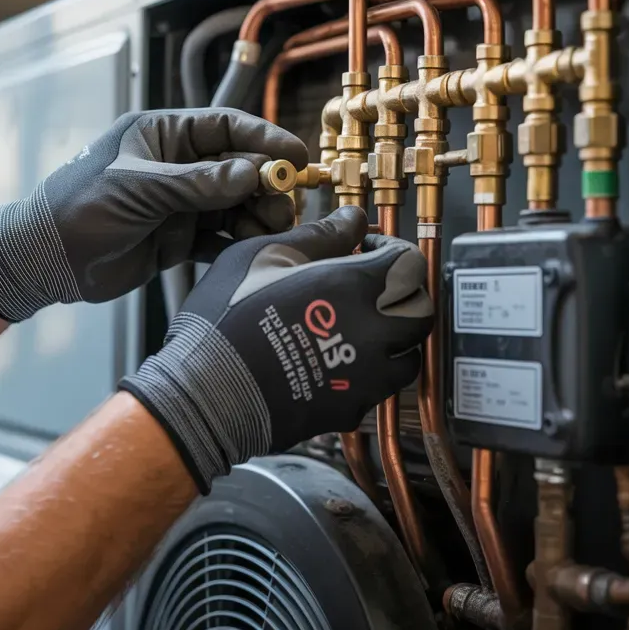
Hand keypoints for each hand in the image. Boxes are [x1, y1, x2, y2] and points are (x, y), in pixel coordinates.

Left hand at [0, 109, 307, 321]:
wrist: (45, 260)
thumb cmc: (78, 208)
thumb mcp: (140, 189)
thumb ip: (198, 183)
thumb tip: (253, 173)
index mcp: (163, 135)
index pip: (225, 127)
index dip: (263, 138)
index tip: (294, 155)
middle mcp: (176, 165)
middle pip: (238, 167)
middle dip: (266, 184)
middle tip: (286, 204)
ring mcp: (179, 202)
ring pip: (234, 203)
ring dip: (257, 216)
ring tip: (274, 230)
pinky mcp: (179, 237)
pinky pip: (220, 236)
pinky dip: (239, 243)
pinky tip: (254, 251)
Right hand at [120, 206, 433, 492]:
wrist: (206, 393)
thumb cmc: (226, 319)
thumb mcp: (263, 255)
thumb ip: (318, 235)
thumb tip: (352, 220)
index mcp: (354, 288)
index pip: (410, 263)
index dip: (394, 249)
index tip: (369, 248)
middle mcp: (371, 334)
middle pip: (422, 311)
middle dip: (404, 294)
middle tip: (373, 287)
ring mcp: (364, 378)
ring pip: (408, 355)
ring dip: (394, 337)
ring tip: (359, 326)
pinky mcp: (349, 409)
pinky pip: (377, 389)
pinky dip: (367, 372)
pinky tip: (335, 359)